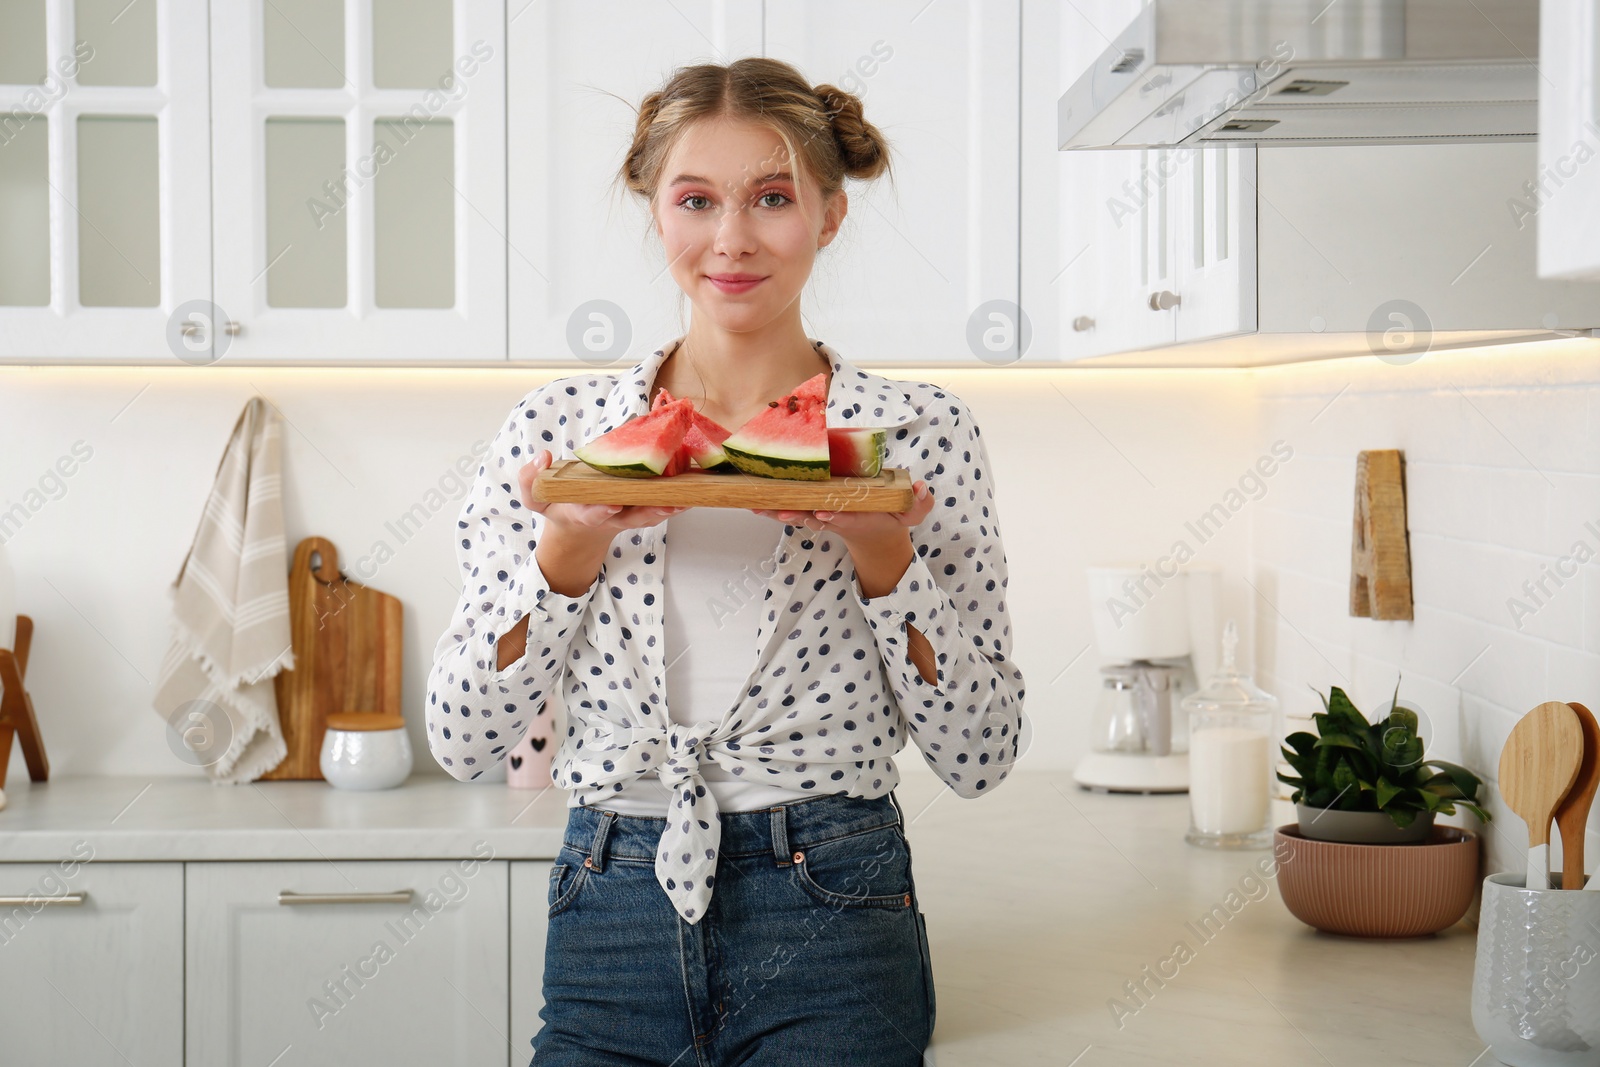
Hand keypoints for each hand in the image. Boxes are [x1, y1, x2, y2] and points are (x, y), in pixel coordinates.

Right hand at [516, 449, 687, 548]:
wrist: (578, 523)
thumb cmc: (558, 505)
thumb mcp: (536, 497)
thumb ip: (532, 480)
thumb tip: (543, 457)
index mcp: (584, 513)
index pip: (592, 514)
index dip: (601, 510)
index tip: (611, 504)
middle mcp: (612, 516)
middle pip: (632, 517)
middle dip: (648, 511)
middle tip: (665, 504)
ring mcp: (629, 514)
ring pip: (653, 512)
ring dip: (671, 505)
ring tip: (689, 496)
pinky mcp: (643, 506)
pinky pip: (662, 503)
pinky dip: (678, 496)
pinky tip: (695, 486)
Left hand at [749, 479, 934, 548]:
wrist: (875, 538)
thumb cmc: (892, 519)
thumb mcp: (912, 515)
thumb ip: (920, 503)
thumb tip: (921, 487)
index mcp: (860, 517)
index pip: (846, 516)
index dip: (835, 515)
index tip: (824, 512)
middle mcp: (837, 518)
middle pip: (814, 517)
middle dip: (798, 515)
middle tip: (781, 513)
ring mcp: (823, 518)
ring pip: (798, 515)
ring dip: (778, 512)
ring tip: (758, 507)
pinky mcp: (814, 513)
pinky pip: (792, 510)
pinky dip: (774, 507)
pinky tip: (754, 503)